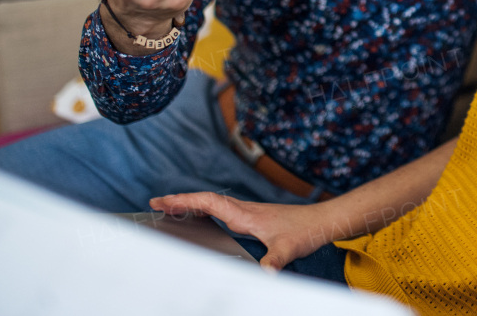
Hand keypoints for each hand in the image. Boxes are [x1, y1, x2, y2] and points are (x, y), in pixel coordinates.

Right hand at [150, 192, 328, 271]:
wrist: (321, 221)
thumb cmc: (305, 231)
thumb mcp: (288, 249)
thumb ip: (273, 261)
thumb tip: (263, 275)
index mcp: (245, 214)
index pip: (209, 202)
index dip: (185, 201)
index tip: (163, 202)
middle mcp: (244, 210)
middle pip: (206, 200)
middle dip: (180, 201)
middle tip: (155, 205)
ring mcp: (248, 213)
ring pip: (213, 204)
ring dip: (191, 204)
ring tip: (169, 209)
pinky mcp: (253, 218)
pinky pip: (222, 210)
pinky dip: (205, 210)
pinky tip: (201, 217)